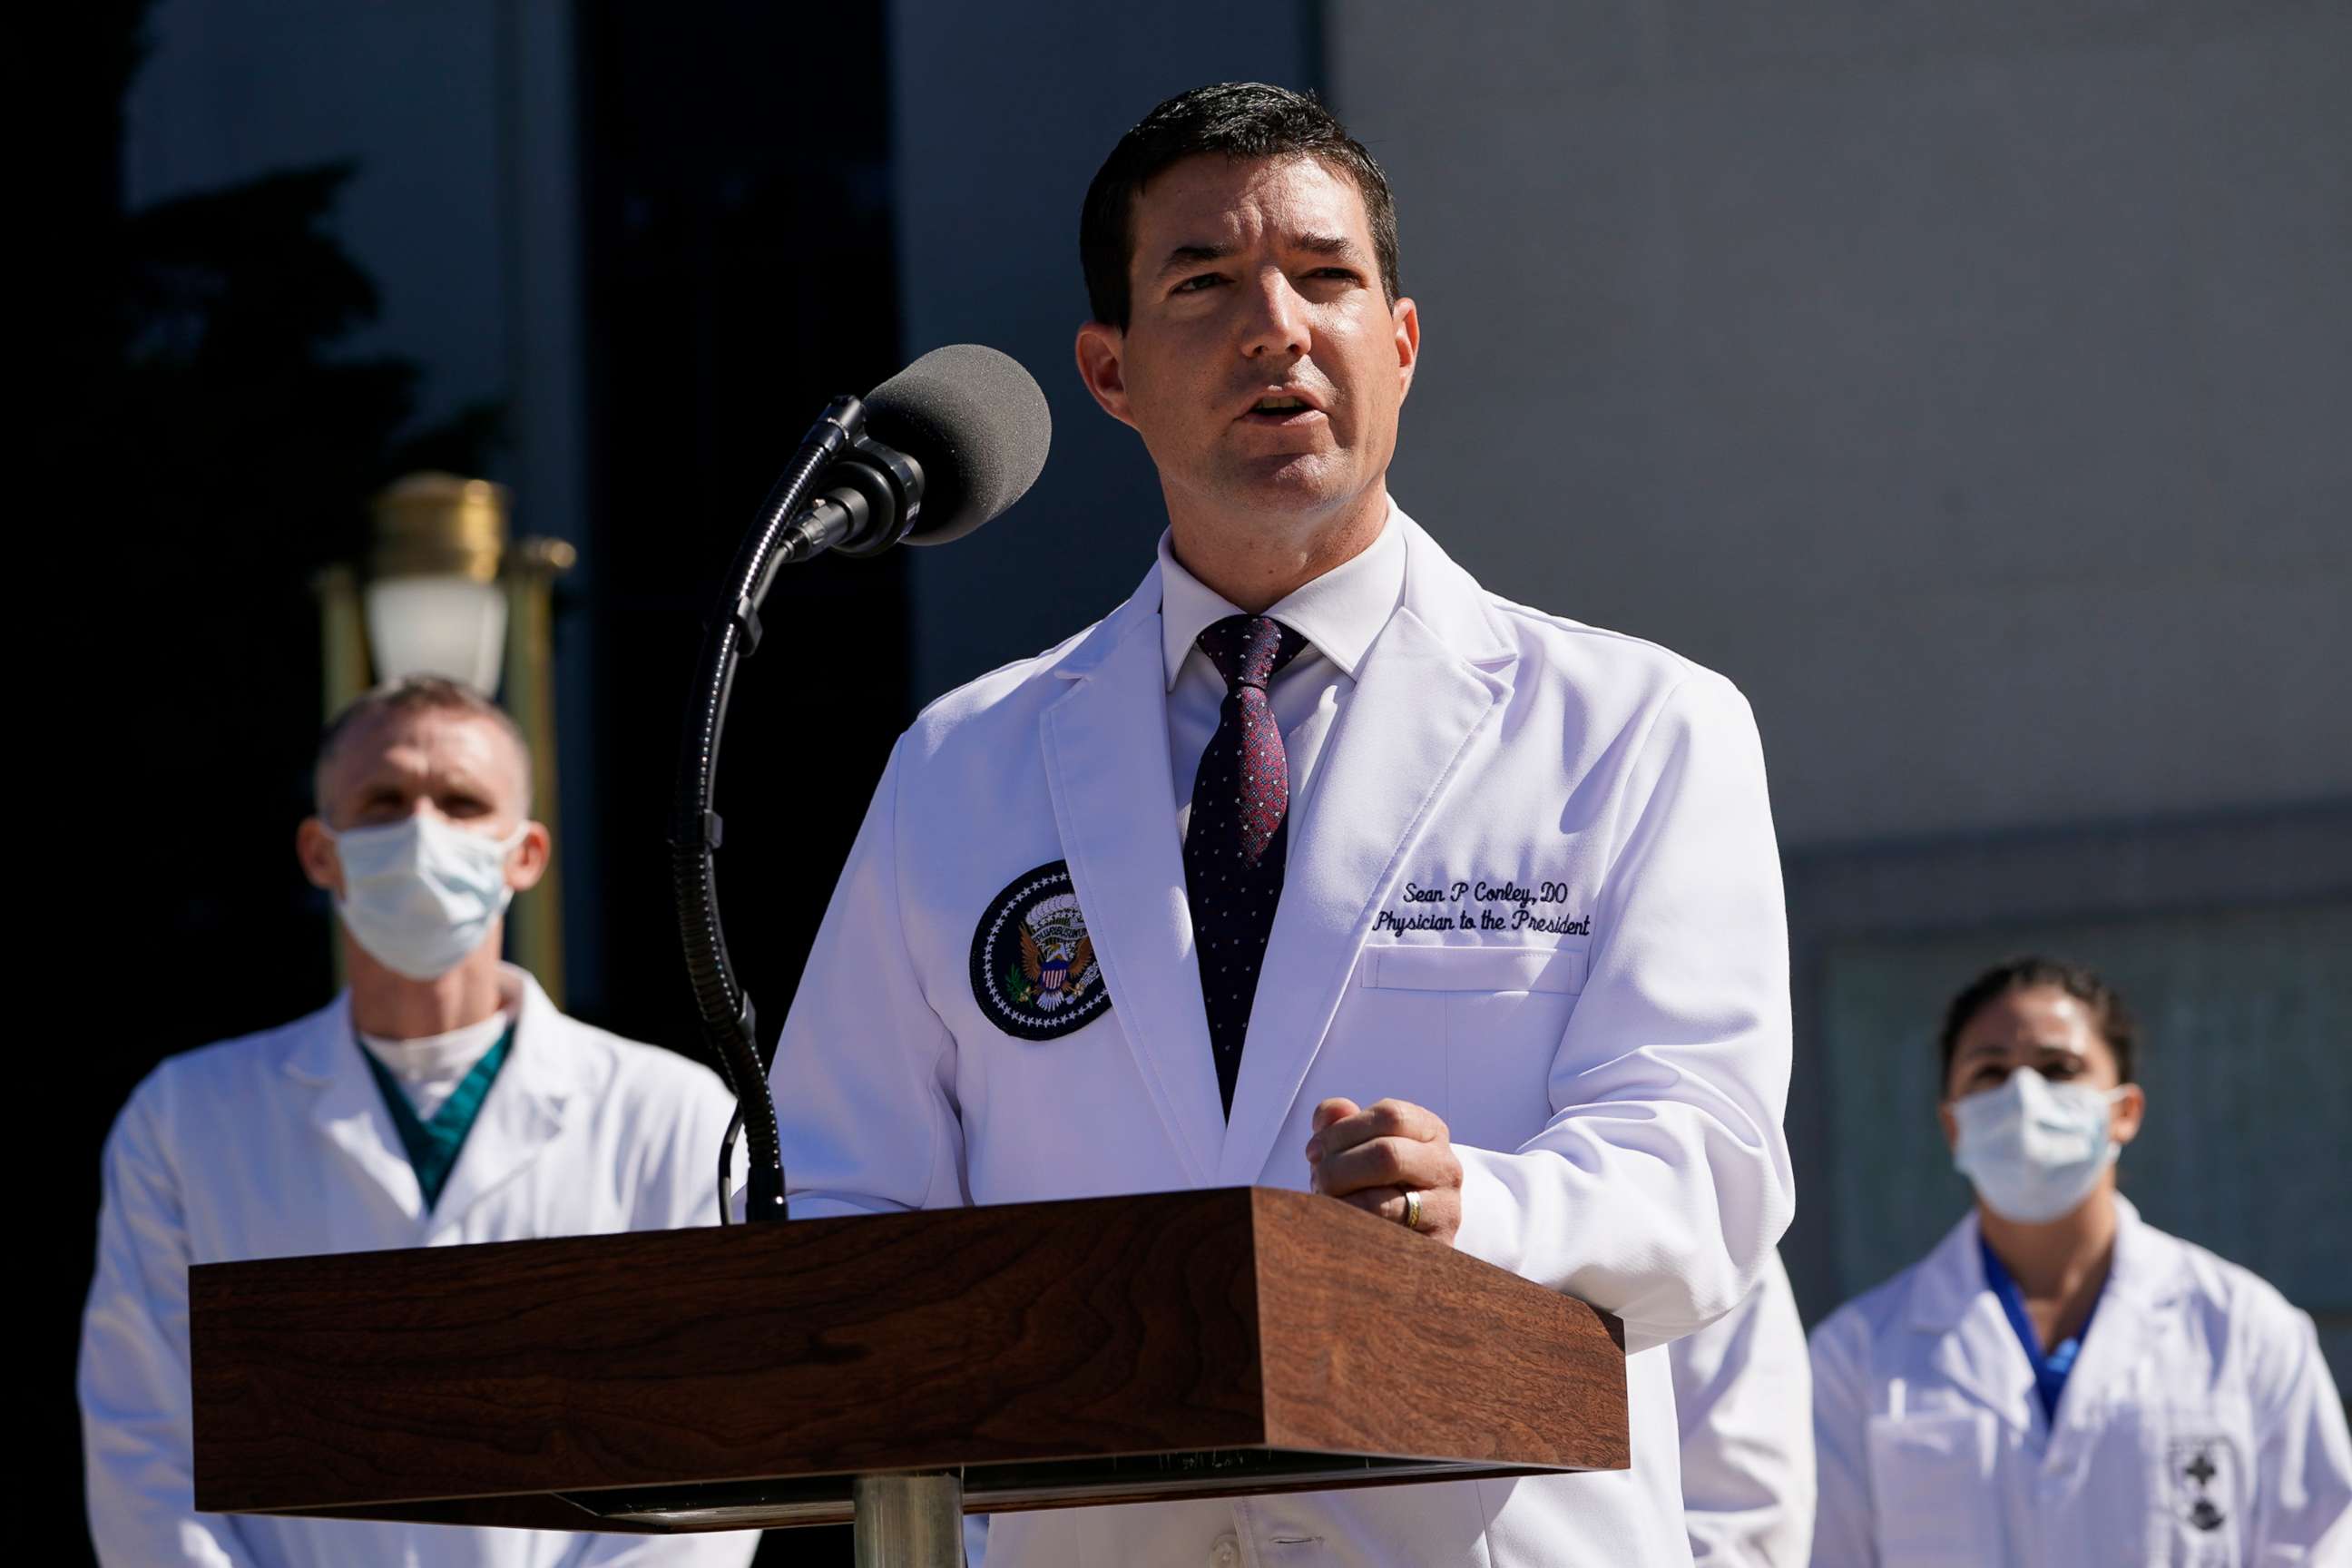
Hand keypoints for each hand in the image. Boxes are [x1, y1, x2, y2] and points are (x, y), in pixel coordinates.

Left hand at [1305, 1097, 1463, 1245]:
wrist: (1399, 1238)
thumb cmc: (1370, 1182)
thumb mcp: (1355, 1147)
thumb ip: (1340, 1123)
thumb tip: (1334, 1111)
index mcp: (1429, 1131)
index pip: (1390, 1115)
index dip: (1343, 1130)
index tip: (1314, 1151)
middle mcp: (1445, 1166)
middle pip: (1388, 1154)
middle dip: (1338, 1168)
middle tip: (1317, 1181)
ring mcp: (1446, 1208)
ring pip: (1383, 1201)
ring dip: (1341, 1203)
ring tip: (1326, 1205)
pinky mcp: (1436, 1245)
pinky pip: (1382, 1237)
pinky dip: (1352, 1230)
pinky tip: (1340, 1226)